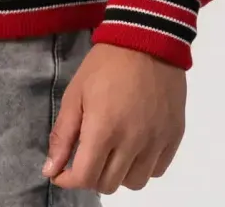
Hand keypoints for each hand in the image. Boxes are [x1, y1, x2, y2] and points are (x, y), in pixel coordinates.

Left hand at [41, 41, 186, 193]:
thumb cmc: (105, 64)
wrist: (146, 39)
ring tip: (113, 150)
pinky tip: (134, 146)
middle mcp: (133, 141)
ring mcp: (157, 140)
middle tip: (88, 154)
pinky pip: (157, 169)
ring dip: (119, 173)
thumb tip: (50, 170)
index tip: (62, 171)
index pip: (85, 177)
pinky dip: (143, 166)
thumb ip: (63, 135)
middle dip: (92, 175)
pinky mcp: (174, 135)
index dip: (68, 179)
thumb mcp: (75, 93)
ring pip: (135, 182)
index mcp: (104, 128)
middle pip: (109, 184)